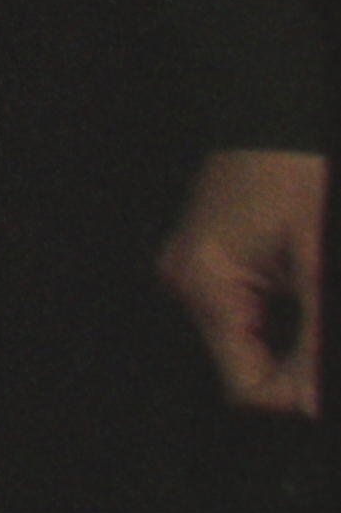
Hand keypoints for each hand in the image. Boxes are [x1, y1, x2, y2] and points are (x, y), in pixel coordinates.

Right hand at [159, 148, 323, 414]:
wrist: (272, 108)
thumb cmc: (292, 168)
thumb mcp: (318, 260)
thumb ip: (314, 340)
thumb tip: (310, 403)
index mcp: (204, 286)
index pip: (247, 389)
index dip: (298, 399)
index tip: (327, 388)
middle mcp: (185, 283)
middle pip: (248, 368)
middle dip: (300, 367)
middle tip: (323, 331)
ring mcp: (192, 270)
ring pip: (251, 344)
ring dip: (295, 344)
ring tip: (315, 293)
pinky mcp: (207, 259)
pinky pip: (246, 314)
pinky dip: (286, 319)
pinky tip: (307, 291)